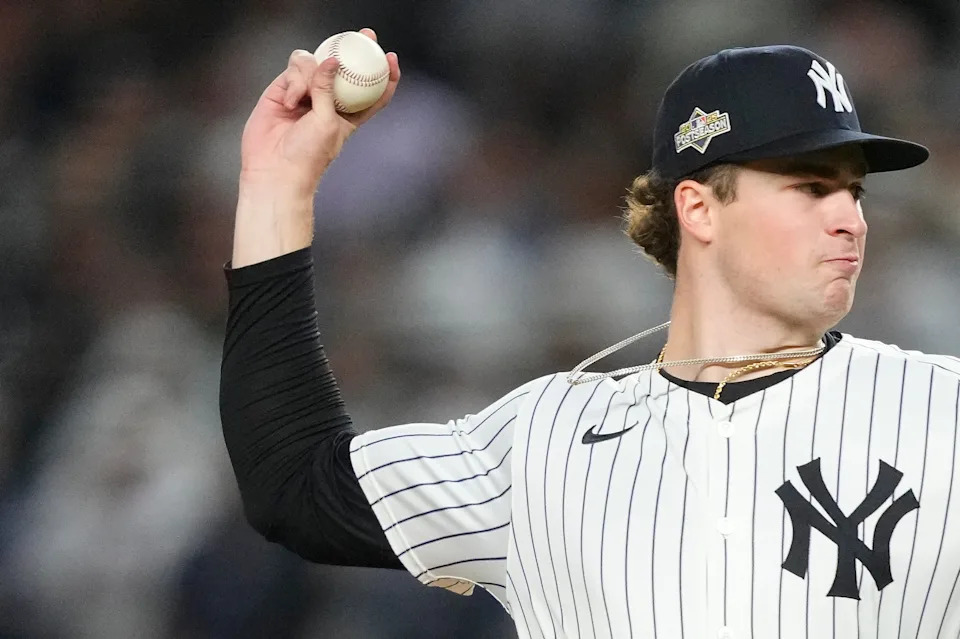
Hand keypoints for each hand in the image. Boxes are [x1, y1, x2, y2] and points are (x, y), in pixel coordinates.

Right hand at [231, 28, 399, 267]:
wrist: (274, 170)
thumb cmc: (307, 156)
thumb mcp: (327, 122)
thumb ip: (328, 90)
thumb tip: (330, 60)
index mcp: (348, 115)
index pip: (372, 91)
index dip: (384, 74)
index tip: (391, 58)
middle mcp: (327, 101)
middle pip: (344, 69)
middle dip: (356, 50)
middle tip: (365, 36)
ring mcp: (305, 94)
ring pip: (315, 64)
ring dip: (311, 74)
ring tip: (302, 98)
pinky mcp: (283, 91)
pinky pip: (293, 70)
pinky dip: (294, 81)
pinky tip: (289, 101)